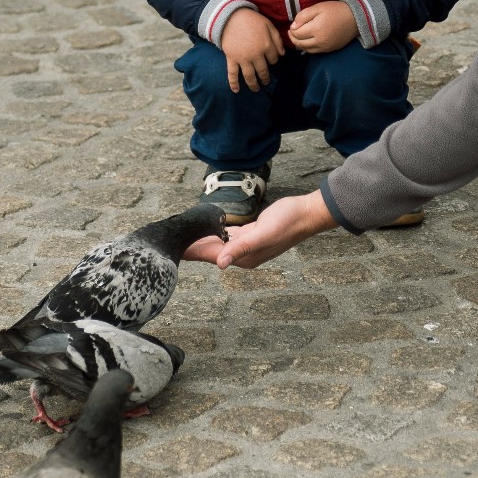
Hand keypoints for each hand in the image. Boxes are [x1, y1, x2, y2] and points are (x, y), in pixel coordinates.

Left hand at [183, 190, 336, 268]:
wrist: (306, 213)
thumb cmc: (288, 223)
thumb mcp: (263, 234)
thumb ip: (241, 248)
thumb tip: (221, 264)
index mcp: (245, 258)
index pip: (212, 256)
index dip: (192, 251)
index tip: (173, 249)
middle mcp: (244, 254)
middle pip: (211, 251)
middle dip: (193, 247)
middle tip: (170, 241)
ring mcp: (247, 245)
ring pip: (218, 244)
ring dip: (201, 241)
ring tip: (182, 236)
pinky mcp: (250, 234)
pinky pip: (227, 236)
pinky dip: (214, 234)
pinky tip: (205, 230)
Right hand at [221, 7, 282, 91]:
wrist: (230, 16)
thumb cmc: (251, 20)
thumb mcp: (268, 25)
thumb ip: (277, 39)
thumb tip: (283, 54)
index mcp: (266, 46)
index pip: (273, 60)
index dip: (273, 61)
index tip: (271, 60)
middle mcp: (256, 55)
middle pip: (263, 71)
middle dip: (266, 78)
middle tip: (266, 82)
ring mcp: (243, 59)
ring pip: (250, 76)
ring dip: (254, 85)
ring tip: (256, 89)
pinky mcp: (231, 59)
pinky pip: (232, 74)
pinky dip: (233, 83)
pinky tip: (236, 90)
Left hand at [287, 0, 358, 53]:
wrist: (354, 19)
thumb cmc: (336, 10)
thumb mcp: (318, 7)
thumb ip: (303, 16)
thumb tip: (293, 26)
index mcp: (316, 29)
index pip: (296, 33)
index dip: (292, 29)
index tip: (294, 23)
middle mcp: (319, 41)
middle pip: (299, 43)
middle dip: (293, 37)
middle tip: (292, 30)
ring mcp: (324, 47)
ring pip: (305, 49)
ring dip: (299, 43)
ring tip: (298, 35)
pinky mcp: (329, 50)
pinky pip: (313, 51)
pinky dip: (307, 47)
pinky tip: (307, 40)